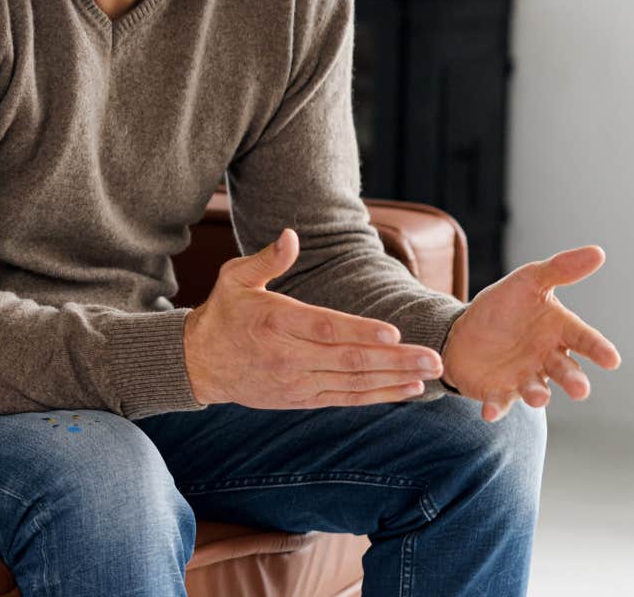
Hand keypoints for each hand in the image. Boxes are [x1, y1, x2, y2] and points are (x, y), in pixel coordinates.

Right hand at [185, 229, 444, 407]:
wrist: (200, 363)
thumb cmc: (224, 313)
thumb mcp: (235, 278)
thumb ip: (268, 259)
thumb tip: (292, 235)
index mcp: (275, 322)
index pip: (324, 328)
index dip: (360, 331)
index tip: (394, 333)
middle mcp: (288, 356)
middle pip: (349, 359)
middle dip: (395, 360)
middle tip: (433, 359)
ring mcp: (297, 381)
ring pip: (354, 383)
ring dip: (395, 379)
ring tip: (430, 374)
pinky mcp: (302, 398)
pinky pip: (346, 398)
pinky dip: (378, 396)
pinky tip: (407, 390)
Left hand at [441, 245, 621, 421]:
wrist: (463, 332)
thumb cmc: (503, 307)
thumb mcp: (527, 281)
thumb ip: (560, 270)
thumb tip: (597, 252)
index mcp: (558, 331)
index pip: (583, 339)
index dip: (598, 349)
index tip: (612, 359)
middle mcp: (547, 359)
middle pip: (566, 371)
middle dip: (574, 380)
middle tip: (580, 389)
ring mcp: (525, 378)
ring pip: (537, 390)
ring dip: (538, 395)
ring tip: (537, 398)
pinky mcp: (499, 392)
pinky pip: (500, 402)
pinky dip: (497, 408)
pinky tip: (491, 412)